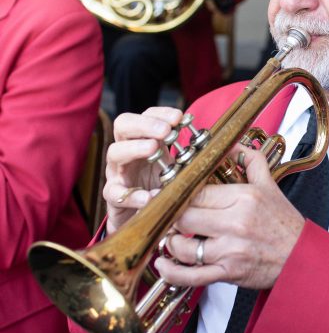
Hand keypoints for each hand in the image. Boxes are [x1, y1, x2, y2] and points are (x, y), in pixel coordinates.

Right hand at [103, 106, 184, 234]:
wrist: (143, 219)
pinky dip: (130, 194)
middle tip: (165, 131)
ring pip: (114, 152)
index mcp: (144, 140)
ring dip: (134, 148)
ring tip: (152, 149)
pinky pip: (113, 192)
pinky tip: (147, 197)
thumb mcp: (175, 168)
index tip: (179, 117)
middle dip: (145, 124)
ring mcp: (117, 172)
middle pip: (123, 125)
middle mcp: (127, 151)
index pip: (146, 116)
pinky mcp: (113, 197)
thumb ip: (187, 156)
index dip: (161, 113)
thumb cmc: (160, 187)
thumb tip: (211, 145)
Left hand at [154, 144, 305, 290]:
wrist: (302, 258)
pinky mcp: (228, 273)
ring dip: (171, 242)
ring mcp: (230, 250)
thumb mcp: (270, 185)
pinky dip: (172, 271)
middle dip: (170, 216)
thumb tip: (232, 144)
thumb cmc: (285, 223)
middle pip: (184, 216)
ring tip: (172, 237)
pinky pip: (191, 275)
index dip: (178, 192)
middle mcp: (235, 223)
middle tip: (167, 215)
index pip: (196, 191)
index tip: (168, 193)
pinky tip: (163, 264)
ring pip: (183, 246)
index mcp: (243, 198)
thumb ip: (251, 160)